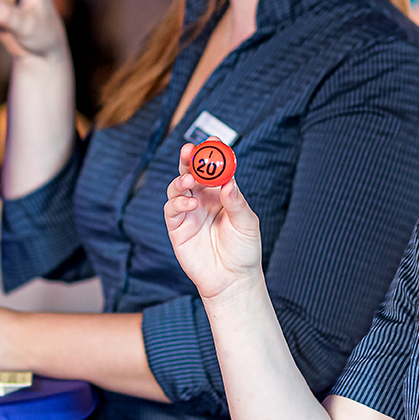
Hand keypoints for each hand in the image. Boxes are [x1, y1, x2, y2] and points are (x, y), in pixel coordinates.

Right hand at [164, 143, 263, 302]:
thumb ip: (236, 202)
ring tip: (190, 178)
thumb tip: (228, 182)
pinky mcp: (177, 228)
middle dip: (189, 158)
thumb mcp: (247, 223)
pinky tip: (190, 203)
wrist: (232, 280)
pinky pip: (171, 209)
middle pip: (190, 171)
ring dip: (181, 178)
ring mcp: (188, 212)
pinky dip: (178, 202)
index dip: (212, 153)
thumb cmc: (244, 251)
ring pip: (177, 187)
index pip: (214, 168)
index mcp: (220, 193)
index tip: (213, 139)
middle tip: (190, 149)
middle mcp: (202, 199)